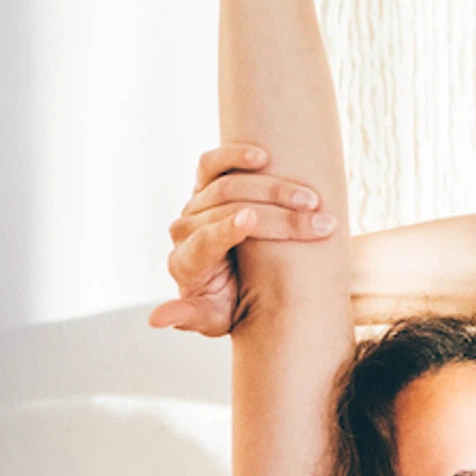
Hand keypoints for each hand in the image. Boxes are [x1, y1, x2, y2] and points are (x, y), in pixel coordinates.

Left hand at [148, 143, 332, 334]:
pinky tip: (263, 156)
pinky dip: (236, 154)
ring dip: (275, 189)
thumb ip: (189, 316)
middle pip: (228, 211)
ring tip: (311, 199)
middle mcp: (186, 228)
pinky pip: (213, 163)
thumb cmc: (228, 305)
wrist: (236, 283)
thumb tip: (155, 320)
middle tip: (320, 223)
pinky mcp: (206, 184)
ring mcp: (195, 204)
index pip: (204, 240)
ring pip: (229, 184)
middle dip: (278, 217)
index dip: (225, 229)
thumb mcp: (213, 319)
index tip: (252, 220)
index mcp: (186, 262)